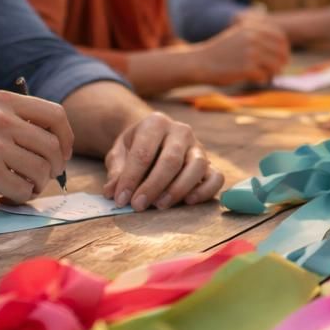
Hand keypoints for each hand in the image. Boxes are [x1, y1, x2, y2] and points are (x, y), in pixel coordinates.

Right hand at [0, 91, 73, 205]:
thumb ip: (19, 121)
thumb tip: (62, 142)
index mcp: (3, 101)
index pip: (56, 115)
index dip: (66, 138)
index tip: (62, 154)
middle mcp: (0, 119)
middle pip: (54, 146)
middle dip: (55, 167)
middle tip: (41, 178)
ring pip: (42, 170)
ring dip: (37, 185)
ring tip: (20, 187)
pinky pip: (25, 190)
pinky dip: (21, 198)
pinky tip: (5, 196)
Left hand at [101, 112, 222, 211]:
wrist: (154, 136)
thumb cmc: (135, 146)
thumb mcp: (119, 153)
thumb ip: (116, 171)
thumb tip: (112, 191)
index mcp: (156, 122)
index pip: (143, 153)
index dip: (131, 178)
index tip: (121, 199)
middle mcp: (181, 131)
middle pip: (171, 160)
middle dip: (153, 186)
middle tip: (138, 206)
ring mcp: (198, 146)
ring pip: (197, 166)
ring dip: (178, 189)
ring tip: (160, 205)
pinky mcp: (210, 163)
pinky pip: (216, 177)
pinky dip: (205, 191)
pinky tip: (188, 202)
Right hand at [193, 19, 289, 84]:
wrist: (200, 62)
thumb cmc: (221, 52)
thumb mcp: (239, 35)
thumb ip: (258, 36)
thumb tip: (285, 52)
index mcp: (252, 28)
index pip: (280, 38)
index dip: (284, 49)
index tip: (282, 57)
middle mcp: (253, 38)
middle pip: (281, 53)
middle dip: (281, 63)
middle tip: (276, 71)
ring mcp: (250, 52)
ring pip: (275, 66)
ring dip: (272, 73)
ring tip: (264, 75)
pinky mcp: (247, 68)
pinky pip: (264, 76)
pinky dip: (261, 80)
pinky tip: (253, 79)